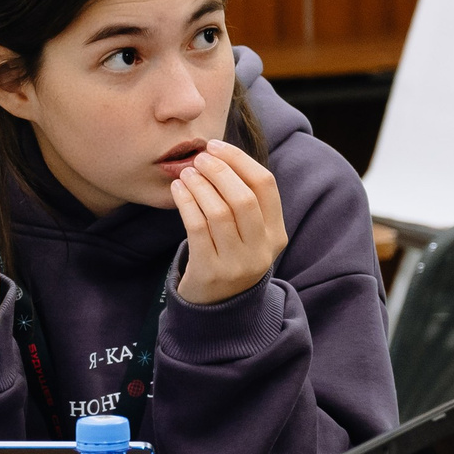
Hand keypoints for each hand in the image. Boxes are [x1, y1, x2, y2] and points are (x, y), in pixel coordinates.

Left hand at [171, 140, 287, 305]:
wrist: (217, 307)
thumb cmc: (228, 256)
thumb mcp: (249, 234)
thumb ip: (244, 200)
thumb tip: (219, 153)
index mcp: (276, 235)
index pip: (266, 186)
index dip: (240, 160)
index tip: (217, 146)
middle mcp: (262, 250)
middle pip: (244, 198)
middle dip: (219, 171)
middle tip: (199, 158)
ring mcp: (238, 264)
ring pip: (220, 212)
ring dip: (200, 185)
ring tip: (186, 172)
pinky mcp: (211, 272)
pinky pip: (198, 228)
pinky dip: (186, 202)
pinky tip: (178, 189)